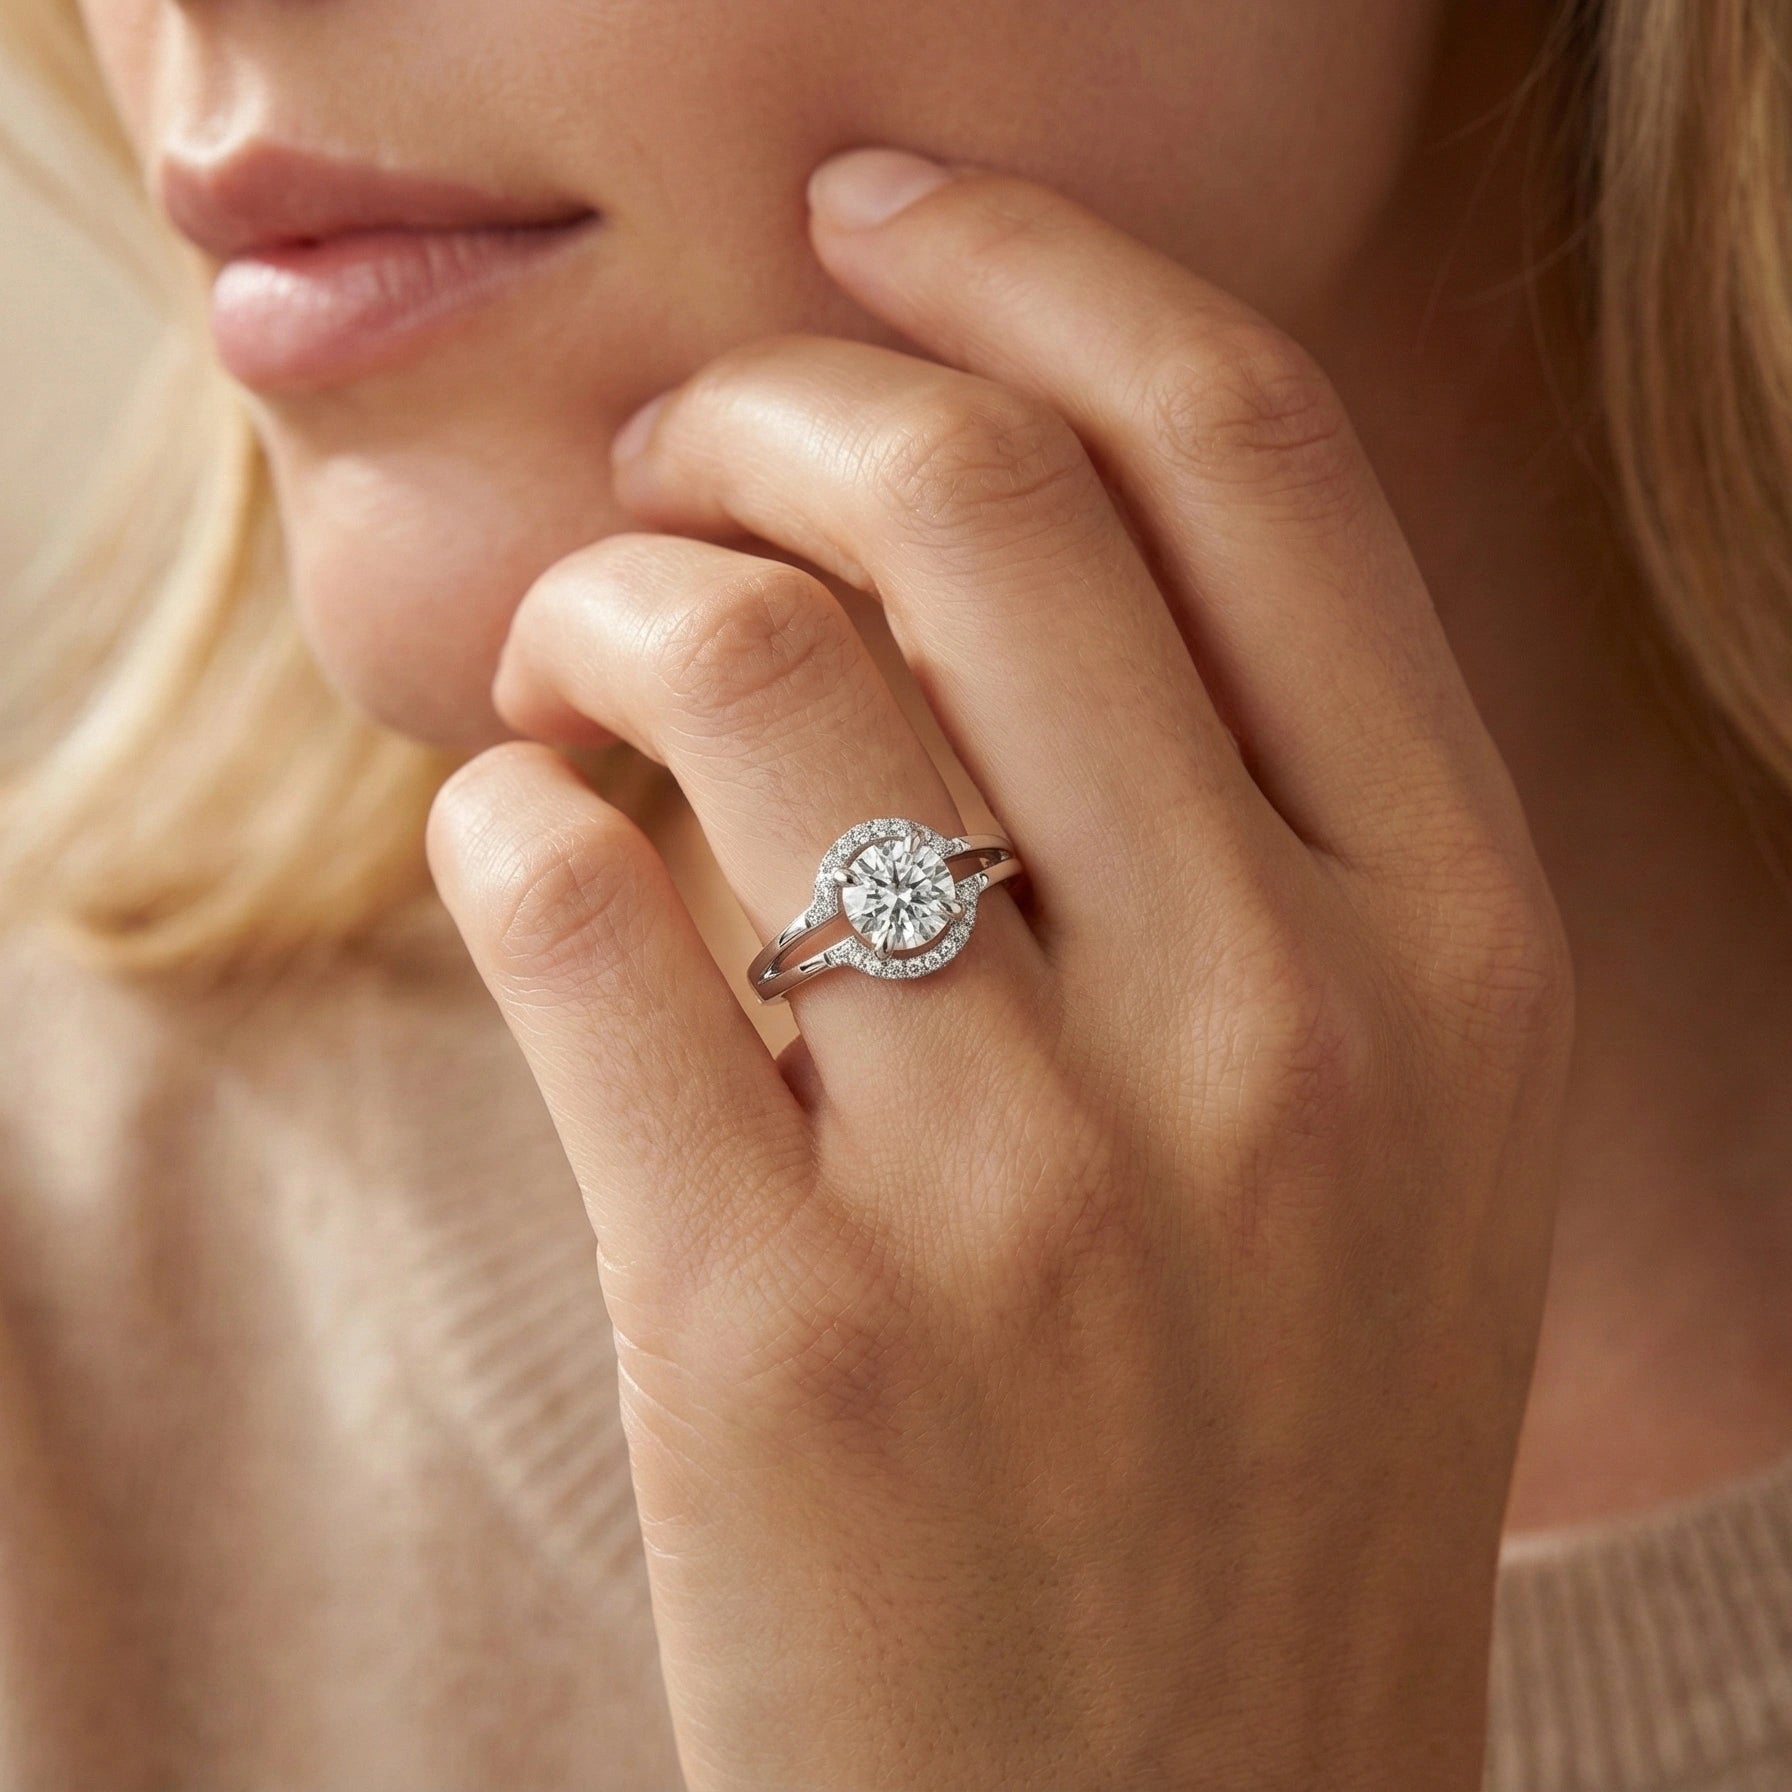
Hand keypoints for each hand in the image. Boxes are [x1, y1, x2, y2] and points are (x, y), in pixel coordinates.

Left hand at [426, 147, 1575, 1791]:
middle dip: (765, 403)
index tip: (879, 212)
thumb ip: (1245, 827)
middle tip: (676, 454)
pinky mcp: (783, 1336)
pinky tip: (527, 853)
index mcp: (1455, 942)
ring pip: (738, 666)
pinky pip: (570, 897)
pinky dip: (502, 818)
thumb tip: (955, 545)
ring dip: (599, 600)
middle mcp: (1277, 1031)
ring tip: (574, 671)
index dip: (1035, 262)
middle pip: (967, 500)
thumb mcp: (1384, 1123)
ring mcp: (1030, 1192)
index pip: (1244, 448)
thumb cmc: (1262, 1448)